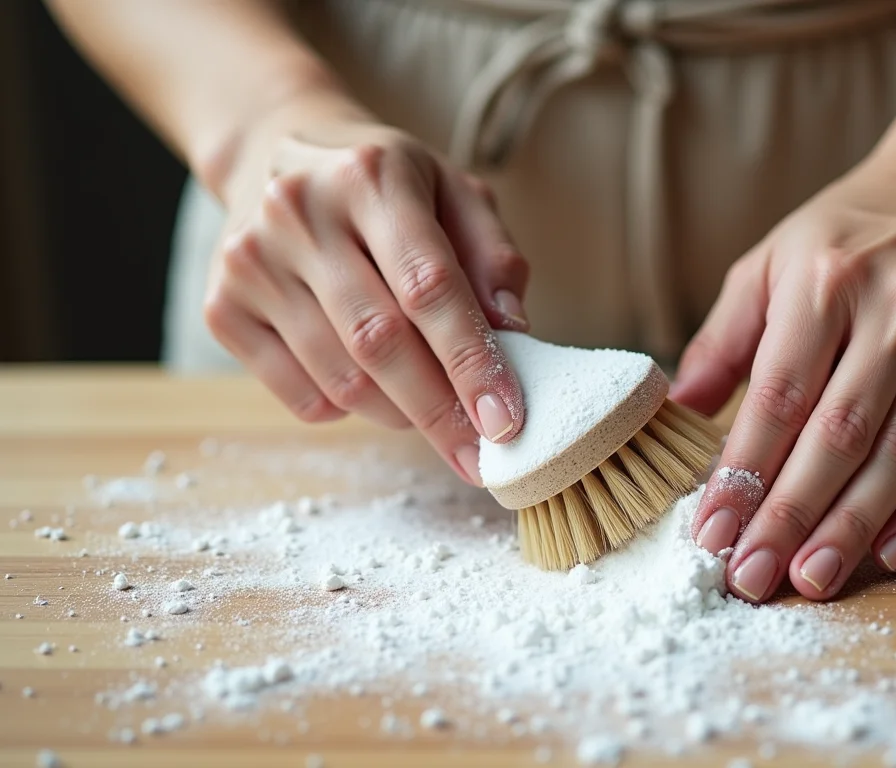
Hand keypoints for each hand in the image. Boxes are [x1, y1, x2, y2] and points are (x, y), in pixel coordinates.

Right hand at [203, 93, 527, 484]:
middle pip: (380, 341)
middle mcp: (300, 213)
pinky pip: (301, 395)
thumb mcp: (454, 192)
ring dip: (401, 415)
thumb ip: (493, 257)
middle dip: (440, 411)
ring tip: (433, 413)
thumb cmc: (385, 186)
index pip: (429, 285)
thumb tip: (514, 333)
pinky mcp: (221, 306)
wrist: (274, 153)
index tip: (505, 420)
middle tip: (481, 455)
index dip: (471, 360)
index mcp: (372, 176)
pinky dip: (348, 409)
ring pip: (340, 377)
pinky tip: (371, 386)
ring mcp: (251, 261)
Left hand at [671, 136, 895, 601]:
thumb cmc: (850, 232)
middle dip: (790, 516)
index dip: (743, 473)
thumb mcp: (770, 262)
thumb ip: (723, 338)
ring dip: (855, 526)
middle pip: (839, 435)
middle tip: (752, 577)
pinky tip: (893, 549)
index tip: (711, 533)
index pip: (779, 397)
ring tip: (811, 578)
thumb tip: (679, 412)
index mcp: (827, 281)